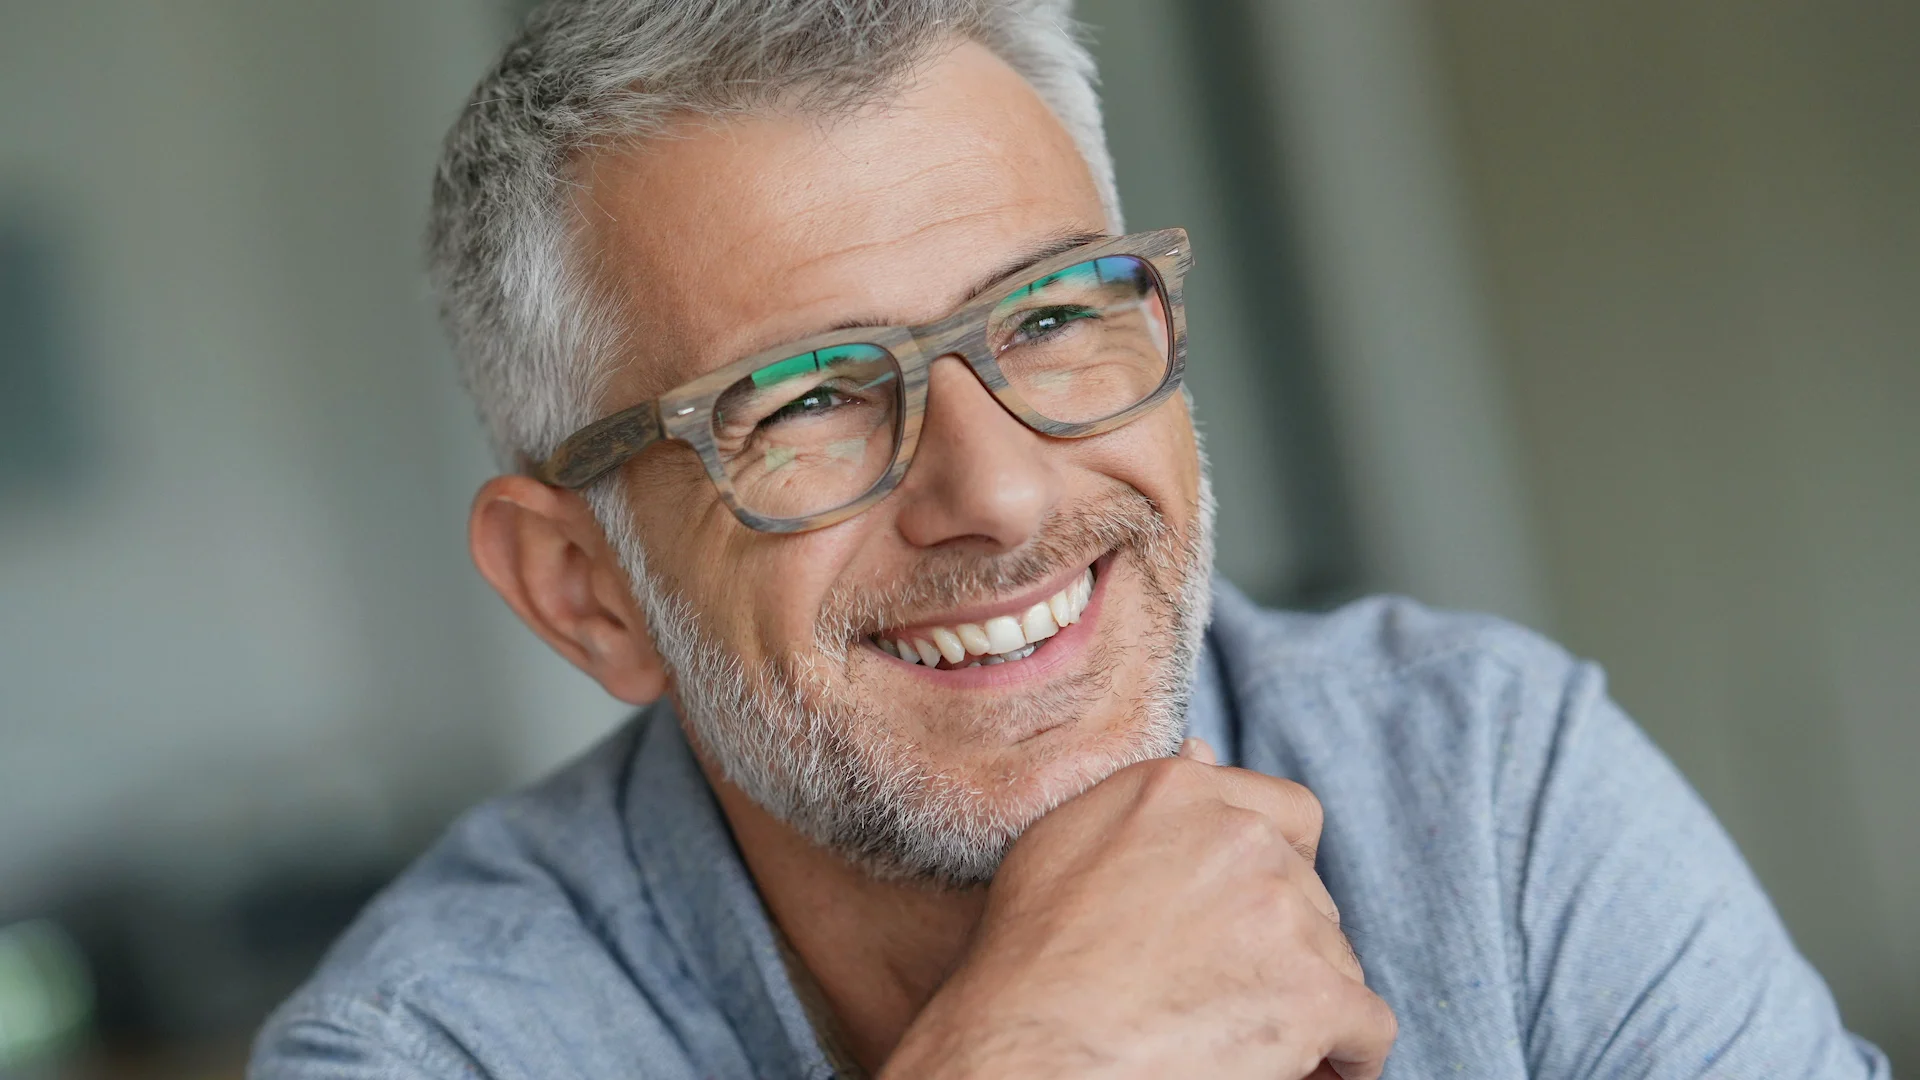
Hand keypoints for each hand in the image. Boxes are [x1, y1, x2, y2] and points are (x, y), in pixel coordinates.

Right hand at [883, 739, 1394, 1079]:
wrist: (1029, 1047)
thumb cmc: (1028, 958)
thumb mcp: (1064, 841)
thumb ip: (1142, 796)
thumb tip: (1204, 752)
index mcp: (1182, 793)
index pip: (1289, 814)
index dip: (1284, 867)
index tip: (1260, 910)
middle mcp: (1241, 838)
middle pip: (1310, 894)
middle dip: (1284, 941)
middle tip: (1229, 986)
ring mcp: (1282, 914)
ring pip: (1336, 959)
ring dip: (1303, 997)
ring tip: (1244, 1031)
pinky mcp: (1313, 994)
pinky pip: (1368, 1027)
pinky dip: (1351, 1055)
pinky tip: (1322, 1068)